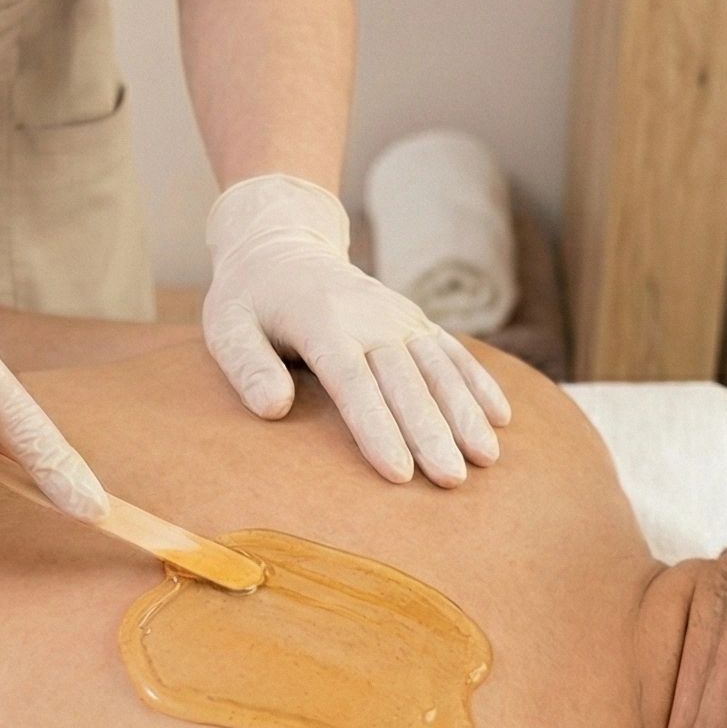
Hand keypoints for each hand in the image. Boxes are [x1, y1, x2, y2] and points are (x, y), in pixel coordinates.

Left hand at [201, 173, 512, 485]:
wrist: (284, 247)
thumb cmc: (249, 300)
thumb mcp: (226, 327)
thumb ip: (246, 366)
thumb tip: (274, 408)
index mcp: (323, 322)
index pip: (354, 383)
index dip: (377, 429)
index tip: (399, 472)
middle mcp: (371, 318)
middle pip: (406, 383)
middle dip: (433, 433)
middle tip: (452, 480)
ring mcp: (398, 318)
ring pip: (439, 370)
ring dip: (465, 414)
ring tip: (487, 458)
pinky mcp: (414, 322)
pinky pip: (452, 353)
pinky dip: (478, 383)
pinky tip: (500, 418)